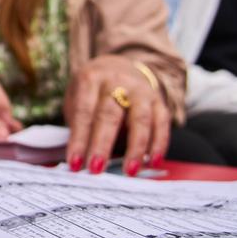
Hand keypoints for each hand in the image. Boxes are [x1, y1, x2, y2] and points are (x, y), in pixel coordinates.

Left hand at [64, 55, 169, 175]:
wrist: (119, 65)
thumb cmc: (93, 91)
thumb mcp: (77, 98)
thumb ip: (78, 124)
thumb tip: (78, 160)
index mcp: (90, 79)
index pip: (83, 112)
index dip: (79, 140)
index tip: (75, 164)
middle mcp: (116, 81)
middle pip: (109, 115)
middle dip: (102, 144)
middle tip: (96, 169)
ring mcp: (140, 90)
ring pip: (140, 119)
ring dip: (135, 148)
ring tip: (129, 171)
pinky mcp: (158, 100)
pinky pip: (161, 122)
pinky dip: (159, 143)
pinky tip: (153, 161)